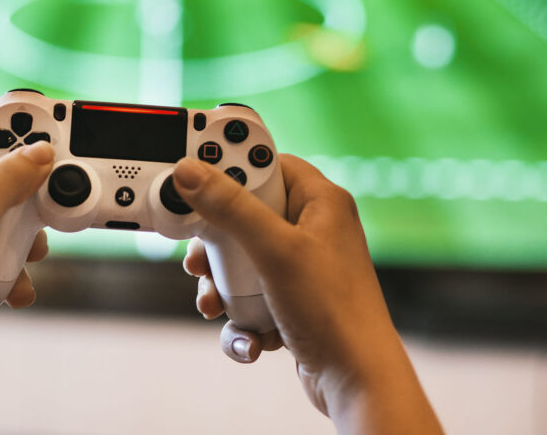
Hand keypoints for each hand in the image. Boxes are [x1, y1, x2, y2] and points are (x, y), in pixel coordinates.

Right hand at [173, 154, 441, 432]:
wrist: (358, 382)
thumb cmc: (332, 311)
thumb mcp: (274, 250)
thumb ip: (230, 208)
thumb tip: (189, 171)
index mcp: (320, 202)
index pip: (267, 163)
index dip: (231, 167)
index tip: (194, 175)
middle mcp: (313, 229)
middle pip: (244, 214)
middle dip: (216, 244)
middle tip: (199, 257)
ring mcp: (302, 268)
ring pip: (241, 261)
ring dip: (221, 286)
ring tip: (214, 304)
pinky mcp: (293, 302)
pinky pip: (251, 298)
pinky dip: (241, 318)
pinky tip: (250, 337)